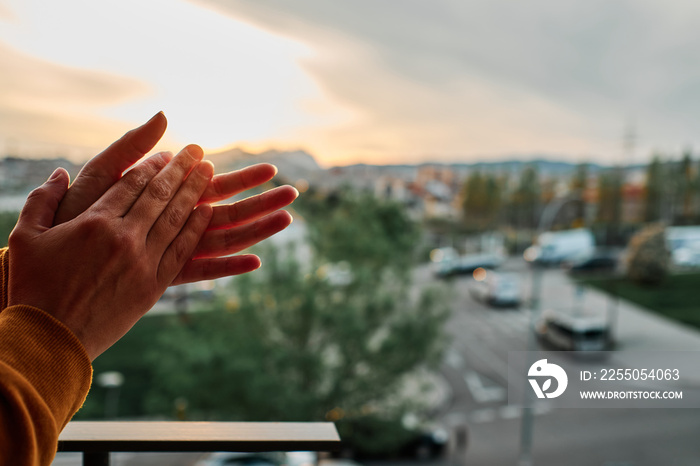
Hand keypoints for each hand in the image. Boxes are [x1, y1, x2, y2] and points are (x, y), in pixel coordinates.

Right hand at [8, 146, 212, 359]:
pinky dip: (195, 228)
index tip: (167, 153)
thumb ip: (42, 200)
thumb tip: (58, 173)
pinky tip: (206, 211)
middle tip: (197, 151)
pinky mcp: (154, 286)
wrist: (50, 338)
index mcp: (94, 223)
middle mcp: (124, 238)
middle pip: (159, 195)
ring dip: (194, 192)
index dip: (151, 165)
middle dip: (180, 170)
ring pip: (175, 219)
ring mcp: (142, 262)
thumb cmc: (33, 287)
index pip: (131, 185)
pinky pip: (181, 250)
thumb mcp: (26, 237)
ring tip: (208, 172)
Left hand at [53, 112, 297, 283]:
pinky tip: (255, 263)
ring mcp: (172, 249)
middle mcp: (177, 225)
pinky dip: (228, 267)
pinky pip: (202, 269)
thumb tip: (165, 116)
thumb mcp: (103, 173)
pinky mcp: (163, 273)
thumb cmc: (75, 213)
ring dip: (257, 229)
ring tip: (287, 219)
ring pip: (224, 238)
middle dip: (262, 202)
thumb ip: (132, 148)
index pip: (216, 186)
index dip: (245, 177)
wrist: (52, 255)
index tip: (272, 167)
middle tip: (294, 193)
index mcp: (168, 201)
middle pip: (230, 212)